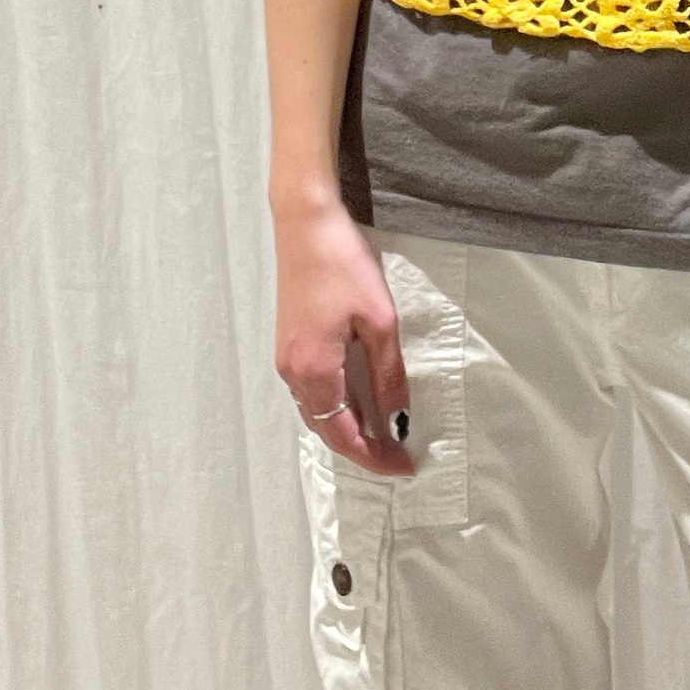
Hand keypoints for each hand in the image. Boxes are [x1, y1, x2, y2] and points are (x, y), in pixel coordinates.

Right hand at [272, 192, 414, 477]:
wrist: (305, 223)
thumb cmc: (343, 265)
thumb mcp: (379, 321)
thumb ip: (388, 374)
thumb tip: (398, 418)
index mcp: (314, 371)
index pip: (343, 435)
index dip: (374, 457)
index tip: (403, 467)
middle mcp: (292, 371)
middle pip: (325, 429)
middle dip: (360, 448)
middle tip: (396, 455)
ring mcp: (286, 357)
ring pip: (315, 411)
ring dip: (346, 427)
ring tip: (382, 432)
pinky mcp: (288, 341)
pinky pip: (309, 391)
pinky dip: (333, 405)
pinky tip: (357, 398)